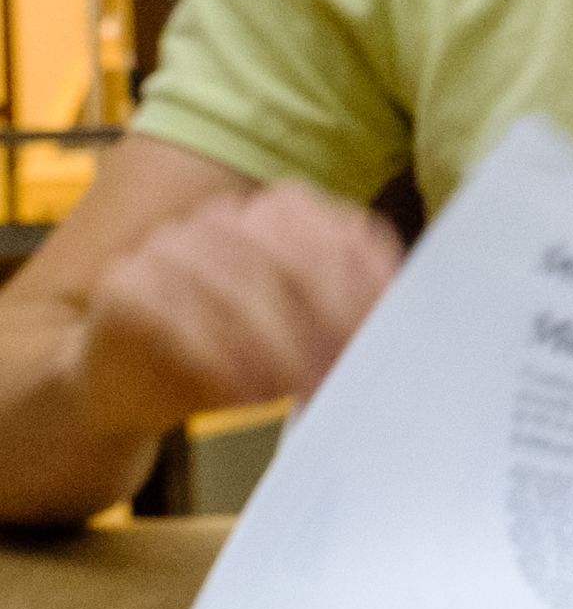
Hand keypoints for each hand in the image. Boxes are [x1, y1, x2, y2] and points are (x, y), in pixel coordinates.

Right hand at [68, 183, 401, 435]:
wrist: (138, 375)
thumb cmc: (241, 353)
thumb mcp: (314, 334)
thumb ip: (357, 322)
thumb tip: (409, 339)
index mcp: (287, 214)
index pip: (342, 237)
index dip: (369, 293)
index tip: (384, 344)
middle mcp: (231, 218)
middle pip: (295, 260)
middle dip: (329, 325)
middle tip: (343, 377)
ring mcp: (175, 244)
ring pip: (237, 286)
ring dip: (278, 348)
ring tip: (301, 391)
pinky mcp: (128, 284)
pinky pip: (178, 314)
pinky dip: (220, 358)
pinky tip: (249, 394)